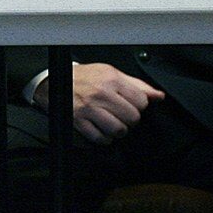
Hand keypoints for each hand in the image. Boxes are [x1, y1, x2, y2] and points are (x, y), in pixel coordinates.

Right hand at [34, 62, 164, 143]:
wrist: (54, 81)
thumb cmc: (83, 77)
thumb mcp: (111, 73)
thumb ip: (136, 85)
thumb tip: (158, 96)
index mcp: (112, 80)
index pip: (141, 101)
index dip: (140, 106)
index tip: (132, 106)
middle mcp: (101, 94)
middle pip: (132, 117)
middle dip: (130, 120)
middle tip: (123, 116)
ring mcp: (89, 108)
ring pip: (118, 130)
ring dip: (119, 131)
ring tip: (114, 124)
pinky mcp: (78, 121)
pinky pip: (99, 138)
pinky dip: (105, 139)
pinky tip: (103, 131)